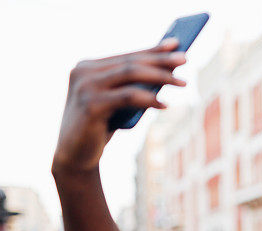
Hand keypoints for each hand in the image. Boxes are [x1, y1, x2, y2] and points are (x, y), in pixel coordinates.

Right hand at [52, 38, 186, 176]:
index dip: (153, 49)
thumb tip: (167, 73)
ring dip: (160, 77)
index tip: (176, 43)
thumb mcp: (117, 103)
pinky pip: (127, 97)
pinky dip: (149, 99)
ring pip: (130, 74)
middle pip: (131, 62)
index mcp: (88, 67)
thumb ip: (132, 87)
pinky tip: (165, 104)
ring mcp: (85, 87)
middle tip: (185, 59)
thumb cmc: (100, 127)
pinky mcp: (90, 105)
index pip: (127, 55)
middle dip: (161, 60)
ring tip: (183, 83)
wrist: (75, 155)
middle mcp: (83, 72)